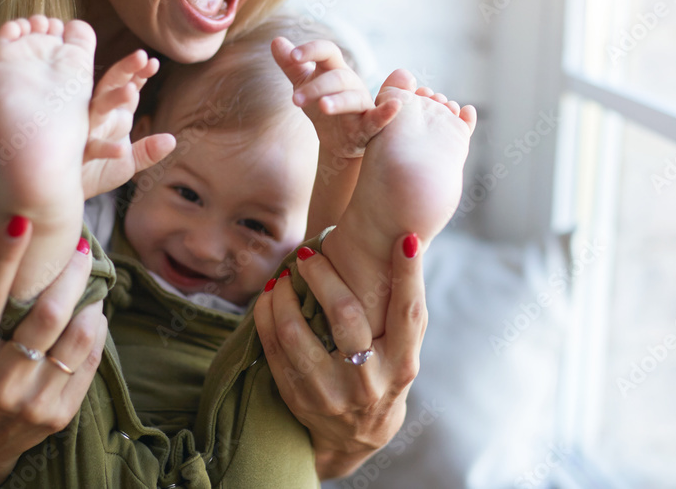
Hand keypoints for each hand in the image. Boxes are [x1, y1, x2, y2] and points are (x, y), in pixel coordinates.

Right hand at [0, 220, 106, 487]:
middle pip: (46, 317)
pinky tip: (92, 311)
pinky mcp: (58, 416)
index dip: (3, 259)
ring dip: (89, 299)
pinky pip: (88, 361)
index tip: (21, 221)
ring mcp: (31, 404)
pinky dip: (95, 329)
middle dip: (69, 273)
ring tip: (90, 278)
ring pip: (76, 338)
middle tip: (81, 246)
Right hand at [80, 50, 174, 198]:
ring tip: (132, 91)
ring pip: (98, 108)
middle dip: (126, 70)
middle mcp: (98, 116)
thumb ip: (149, 151)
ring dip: (114, 99)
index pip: (126, 86)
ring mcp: (85, 131)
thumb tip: (172, 140)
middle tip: (142, 56)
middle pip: (111, 85)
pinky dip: (106, 149)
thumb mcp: (128, 163)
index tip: (153, 62)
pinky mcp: (77, 153)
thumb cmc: (95, 171)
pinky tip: (122, 150)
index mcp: (111, 113)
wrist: (66, 194)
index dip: (139, 73)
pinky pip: (92, 147)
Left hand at [253, 234, 426, 478]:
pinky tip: (269, 296)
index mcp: (401, 364)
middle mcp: (368, 381)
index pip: (408, 313)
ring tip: (284, 276)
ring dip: (284, 295)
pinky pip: (272, 346)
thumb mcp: (404, 353)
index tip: (406, 237)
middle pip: (345, 316)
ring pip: (296, 332)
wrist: (356, 438)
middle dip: (323, 277)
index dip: (408, 274)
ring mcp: (329, 392)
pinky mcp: (297, 396)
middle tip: (308, 254)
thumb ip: (404, 312)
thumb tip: (405, 248)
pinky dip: (266, 313)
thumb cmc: (385, 375)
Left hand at [271, 37, 399, 157]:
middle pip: (337, 77)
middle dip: (315, 87)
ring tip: (322, 106)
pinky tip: (394, 106)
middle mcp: (350, 83)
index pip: (326, 51)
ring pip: (352, 98)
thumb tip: (276, 40)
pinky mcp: (370, 126)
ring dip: (338, 101)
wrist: (338, 140)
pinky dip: (388, 112)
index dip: (311, 50)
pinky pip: (380, 117)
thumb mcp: (305, 84)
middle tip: (294, 100)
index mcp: (334, 70)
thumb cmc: (323, 105)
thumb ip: (291, 65)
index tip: (292, 55)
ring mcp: (361, 104)